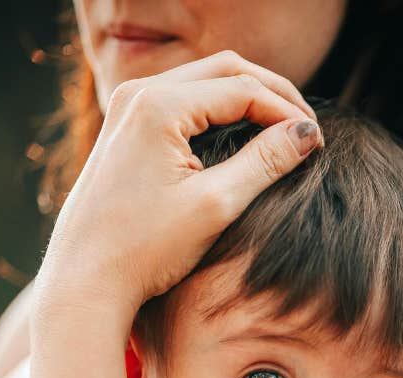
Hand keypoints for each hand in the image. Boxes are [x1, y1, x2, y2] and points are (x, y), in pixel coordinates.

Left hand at [33, 51, 323, 316]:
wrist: (84, 282)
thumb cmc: (145, 251)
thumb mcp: (216, 205)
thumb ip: (266, 162)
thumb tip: (308, 133)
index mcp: (158, 106)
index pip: (242, 89)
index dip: (287, 112)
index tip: (318, 142)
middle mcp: (137, 95)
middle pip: (224, 70)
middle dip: (271, 94)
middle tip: (306, 127)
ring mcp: (126, 109)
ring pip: (202, 82)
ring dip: (245, 100)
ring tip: (282, 130)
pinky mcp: (124, 129)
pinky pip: (181, 102)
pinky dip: (217, 113)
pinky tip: (242, 139)